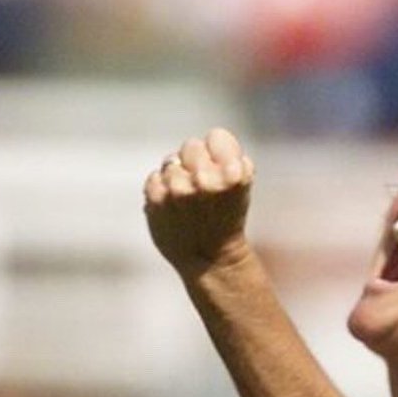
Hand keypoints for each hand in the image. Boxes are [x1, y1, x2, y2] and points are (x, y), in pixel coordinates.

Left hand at [144, 127, 254, 277]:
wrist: (210, 260)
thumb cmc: (227, 219)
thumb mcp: (243, 186)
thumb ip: (229, 157)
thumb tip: (205, 143)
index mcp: (232, 174)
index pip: (217, 136)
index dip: (218, 151)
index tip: (220, 168)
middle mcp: (204, 180)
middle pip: (191, 145)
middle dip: (195, 161)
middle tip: (201, 186)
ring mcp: (178, 190)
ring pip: (171, 161)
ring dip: (177, 176)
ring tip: (186, 201)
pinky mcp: (156, 200)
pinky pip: (154, 177)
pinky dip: (161, 189)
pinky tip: (173, 208)